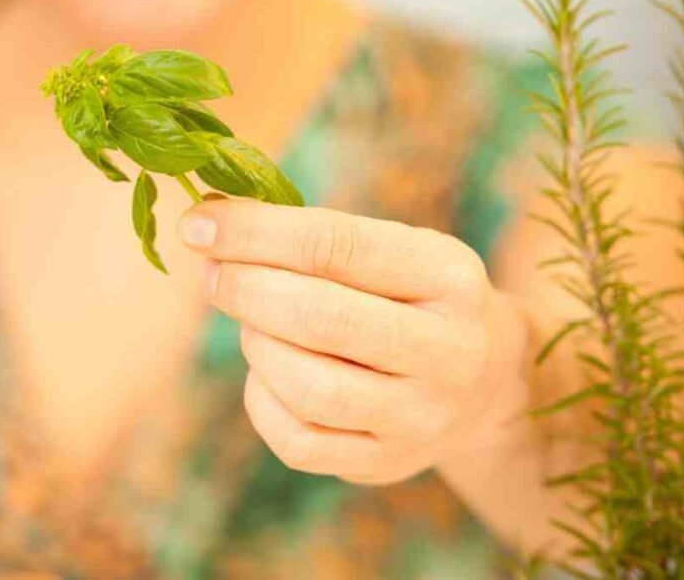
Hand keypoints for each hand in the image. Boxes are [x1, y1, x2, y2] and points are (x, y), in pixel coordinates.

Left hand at [179, 199, 529, 484]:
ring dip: (256, 344)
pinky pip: (297, 442)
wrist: (484, 381)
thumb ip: (316, 237)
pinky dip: (261, 399)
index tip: (199, 223)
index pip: (337, 247)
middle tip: (212, 274)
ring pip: (306, 387)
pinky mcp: (385, 463)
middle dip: (246, 289)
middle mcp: (448, 352)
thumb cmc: (413, 297)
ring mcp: (421, 418)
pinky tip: (265, 372)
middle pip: (321, 319)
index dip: (256, 234)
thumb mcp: (395, 250)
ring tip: (250, 322)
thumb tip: (212, 220)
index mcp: (449, 277)